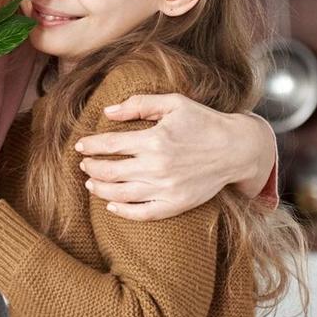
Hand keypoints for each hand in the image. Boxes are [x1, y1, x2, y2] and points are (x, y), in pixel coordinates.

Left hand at [76, 93, 260, 219]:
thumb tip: (107, 111)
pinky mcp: (176, 204)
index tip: (80, 145)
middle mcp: (157, 166)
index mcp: (154, 139)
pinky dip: (123, 212)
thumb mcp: (173, 103)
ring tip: (90, 182)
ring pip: (121, 194)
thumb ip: (139, 104)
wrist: (236, 149)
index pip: (110, 144)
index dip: (91, 145)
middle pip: (110, 171)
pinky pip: (143, 213)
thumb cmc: (204, 122)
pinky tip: (111, 206)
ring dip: (100, 189)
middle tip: (83, 163)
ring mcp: (166, 188)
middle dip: (91, 167)